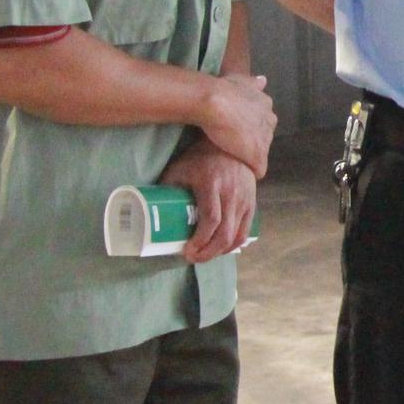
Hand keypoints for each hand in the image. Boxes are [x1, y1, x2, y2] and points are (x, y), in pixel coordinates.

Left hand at [159, 138, 257, 262]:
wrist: (230, 144)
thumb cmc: (199, 158)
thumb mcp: (179, 169)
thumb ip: (168, 188)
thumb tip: (151, 212)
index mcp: (211, 184)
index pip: (211, 219)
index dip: (200, 240)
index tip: (187, 251)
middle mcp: (231, 192)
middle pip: (224, 233)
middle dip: (209, 252)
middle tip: (194, 258)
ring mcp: (244, 198)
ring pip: (236, 235)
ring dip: (221, 251)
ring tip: (206, 255)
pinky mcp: (252, 203)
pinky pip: (245, 230)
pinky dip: (234, 244)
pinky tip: (222, 249)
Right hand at [196, 72, 275, 177]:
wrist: (215, 103)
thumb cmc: (223, 90)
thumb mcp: (241, 81)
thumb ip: (253, 83)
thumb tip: (263, 80)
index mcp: (267, 106)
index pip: (262, 122)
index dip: (247, 127)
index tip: (235, 129)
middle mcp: (270, 122)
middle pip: (263, 137)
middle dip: (250, 141)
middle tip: (232, 142)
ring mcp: (266, 140)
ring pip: (260, 153)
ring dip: (248, 155)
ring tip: (232, 155)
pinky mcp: (258, 157)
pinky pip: (258, 170)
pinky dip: (249, 171)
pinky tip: (238, 170)